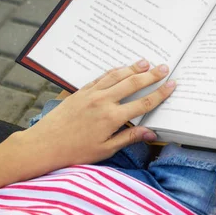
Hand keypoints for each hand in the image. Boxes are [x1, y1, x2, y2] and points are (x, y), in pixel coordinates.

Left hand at [18, 60, 174, 171]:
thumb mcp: (105, 150)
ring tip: (146, 62)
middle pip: (133, 83)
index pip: (144, 102)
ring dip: (133, 68)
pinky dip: (113, 71)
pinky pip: (101, 77)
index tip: (172, 84)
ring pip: (117, 76)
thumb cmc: (75, 152)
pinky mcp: (80, 92)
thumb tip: (151, 133)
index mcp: (113, 118)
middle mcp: (104, 101)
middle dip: (151, 75)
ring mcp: (91, 94)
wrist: (44, 145)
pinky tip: (121, 68)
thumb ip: (129, 138)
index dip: (160, 93)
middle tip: (164, 67)